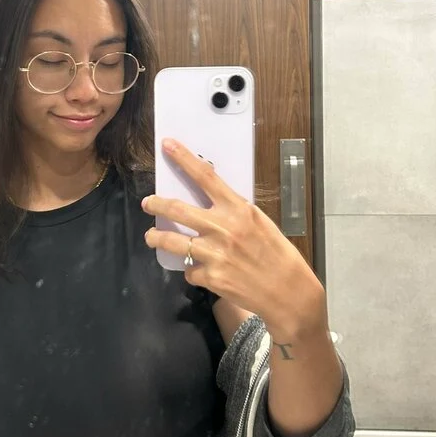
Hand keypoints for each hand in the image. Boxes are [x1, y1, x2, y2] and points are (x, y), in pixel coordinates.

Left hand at [142, 138, 326, 339]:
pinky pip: (189, 270)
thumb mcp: (259, 222)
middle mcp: (223, 228)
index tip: (167, 145)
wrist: (288, 291)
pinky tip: (201, 271)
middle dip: (156, 204)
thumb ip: (233, 212)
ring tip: (151, 237)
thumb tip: (209, 203)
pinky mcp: (210, 277)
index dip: (184, 158)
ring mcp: (214, 254)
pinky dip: (192, 270)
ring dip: (156, 238)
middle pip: (177, 209)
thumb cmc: (276, 253)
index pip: (206, 177)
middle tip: (147, 203)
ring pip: (172, 242)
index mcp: (238, 209)